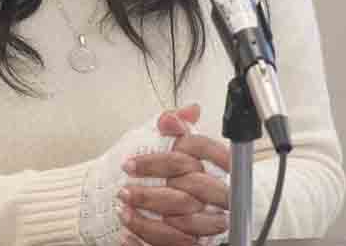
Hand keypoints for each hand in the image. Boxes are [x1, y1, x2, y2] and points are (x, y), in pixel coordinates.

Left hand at [118, 104, 230, 245]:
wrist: (177, 209)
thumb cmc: (180, 175)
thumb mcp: (176, 148)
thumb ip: (178, 129)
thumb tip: (182, 113)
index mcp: (218, 165)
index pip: (199, 153)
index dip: (161, 158)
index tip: (131, 163)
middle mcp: (221, 193)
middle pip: (193, 188)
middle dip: (153, 192)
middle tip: (125, 191)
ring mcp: (214, 220)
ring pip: (187, 223)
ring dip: (149, 221)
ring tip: (124, 212)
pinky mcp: (202, 242)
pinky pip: (179, 244)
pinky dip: (149, 240)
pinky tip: (128, 236)